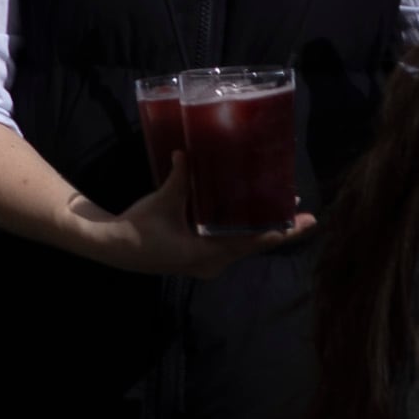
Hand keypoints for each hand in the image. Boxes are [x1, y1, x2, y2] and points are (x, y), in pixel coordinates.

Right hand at [101, 164, 306, 277]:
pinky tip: (248, 221)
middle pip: (252, 246)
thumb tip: (188, 153)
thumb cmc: (137, 228)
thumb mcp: (161, 202)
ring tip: (278, 213)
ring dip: (259, 231)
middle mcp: (211, 263)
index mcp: (206, 253)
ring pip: (240, 248)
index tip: (307, 221)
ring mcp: (205, 265)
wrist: (112, 246)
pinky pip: (228, 248)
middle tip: (296, 209)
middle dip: (275, 228)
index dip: (282, 232)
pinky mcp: (197, 260)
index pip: (253, 242)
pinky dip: (241, 235)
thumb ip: (179, 179)